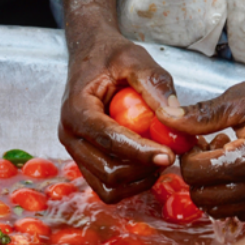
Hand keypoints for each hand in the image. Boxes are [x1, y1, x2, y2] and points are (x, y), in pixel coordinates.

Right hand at [58, 30, 177, 202]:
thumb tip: (174, 115)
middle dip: (143, 168)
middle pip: (108, 170)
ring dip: (139, 180)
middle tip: (171, 154)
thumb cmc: (109, 56)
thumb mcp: (133, 58)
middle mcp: (70, 136)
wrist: (90, 57)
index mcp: (76, 110)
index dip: (140, 151)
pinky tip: (147, 164)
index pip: (108, 140)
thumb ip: (154, 82)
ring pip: (108, 186)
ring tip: (159, 158)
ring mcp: (76, 152)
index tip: (169, 154)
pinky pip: (107, 188)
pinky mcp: (86, 161)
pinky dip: (131, 184)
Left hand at [157, 69, 244, 219]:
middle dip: (198, 175)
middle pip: (206, 198)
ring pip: (222, 210)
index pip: (197, 174)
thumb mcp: (238, 99)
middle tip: (206, 151)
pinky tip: (239, 170)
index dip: (188, 158)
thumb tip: (164, 117)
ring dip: (214, 188)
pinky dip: (232, 197)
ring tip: (224, 159)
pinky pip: (243, 212)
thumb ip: (199, 115)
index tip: (195, 142)